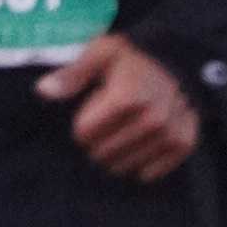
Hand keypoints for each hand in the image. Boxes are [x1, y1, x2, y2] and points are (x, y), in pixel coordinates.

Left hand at [37, 32, 198, 182]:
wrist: (177, 59)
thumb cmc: (131, 58)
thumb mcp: (100, 53)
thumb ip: (73, 74)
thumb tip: (43, 91)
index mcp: (127, 96)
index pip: (84, 135)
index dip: (83, 122)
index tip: (95, 108)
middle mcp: (152, 118)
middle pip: (101, 155)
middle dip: (99, 140)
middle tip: (111, 119)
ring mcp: (169, 134)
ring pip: (123, 167)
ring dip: (119, 152)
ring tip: (128, 127)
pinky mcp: (183, 144)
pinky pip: (148, 173)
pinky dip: (142, 162)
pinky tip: (144, 140)